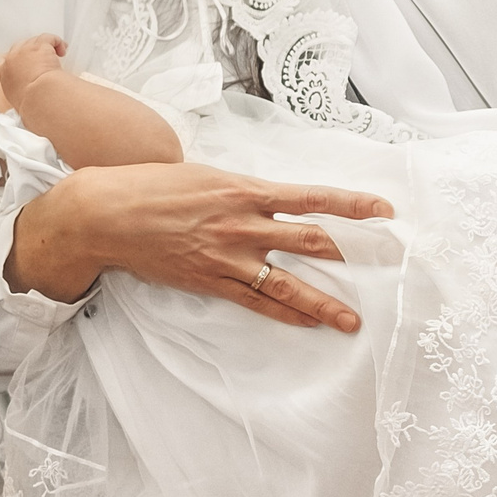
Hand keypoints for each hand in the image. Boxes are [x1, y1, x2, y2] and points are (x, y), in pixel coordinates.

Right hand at [0, 34, 66, 106]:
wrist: (39, 97)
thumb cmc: (32, 105)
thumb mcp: (19, 104)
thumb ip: (21, 98)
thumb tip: (30, 107)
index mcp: (5, 75)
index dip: (7, 60)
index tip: (18, 63)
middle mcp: (12, 60)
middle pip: (18, 47)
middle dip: (29, 51)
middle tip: (41, 60)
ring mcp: (25, 51)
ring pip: (34, 41)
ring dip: (45, 46)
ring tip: (58, 54)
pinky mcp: (39, 46)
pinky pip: (48, 38)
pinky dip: (56, 41)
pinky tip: (62, 49)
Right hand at [10, 160, 390, 330]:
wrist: (107, 214)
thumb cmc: (149, 186)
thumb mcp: (203, 175)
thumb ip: (240, 189)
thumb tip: (268, 200)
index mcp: (243, 188)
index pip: (311, 198)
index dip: (351, 206)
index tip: (384, 211)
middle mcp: (242, 223)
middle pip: (310, 240)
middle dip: (354, 251)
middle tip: (389, 261)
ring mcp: (227, 256)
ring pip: (288, 281)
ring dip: (324, 301)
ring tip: (353, 319)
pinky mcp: (209, 280)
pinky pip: (256, 301)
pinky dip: (285, 313)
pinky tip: (307, 322)